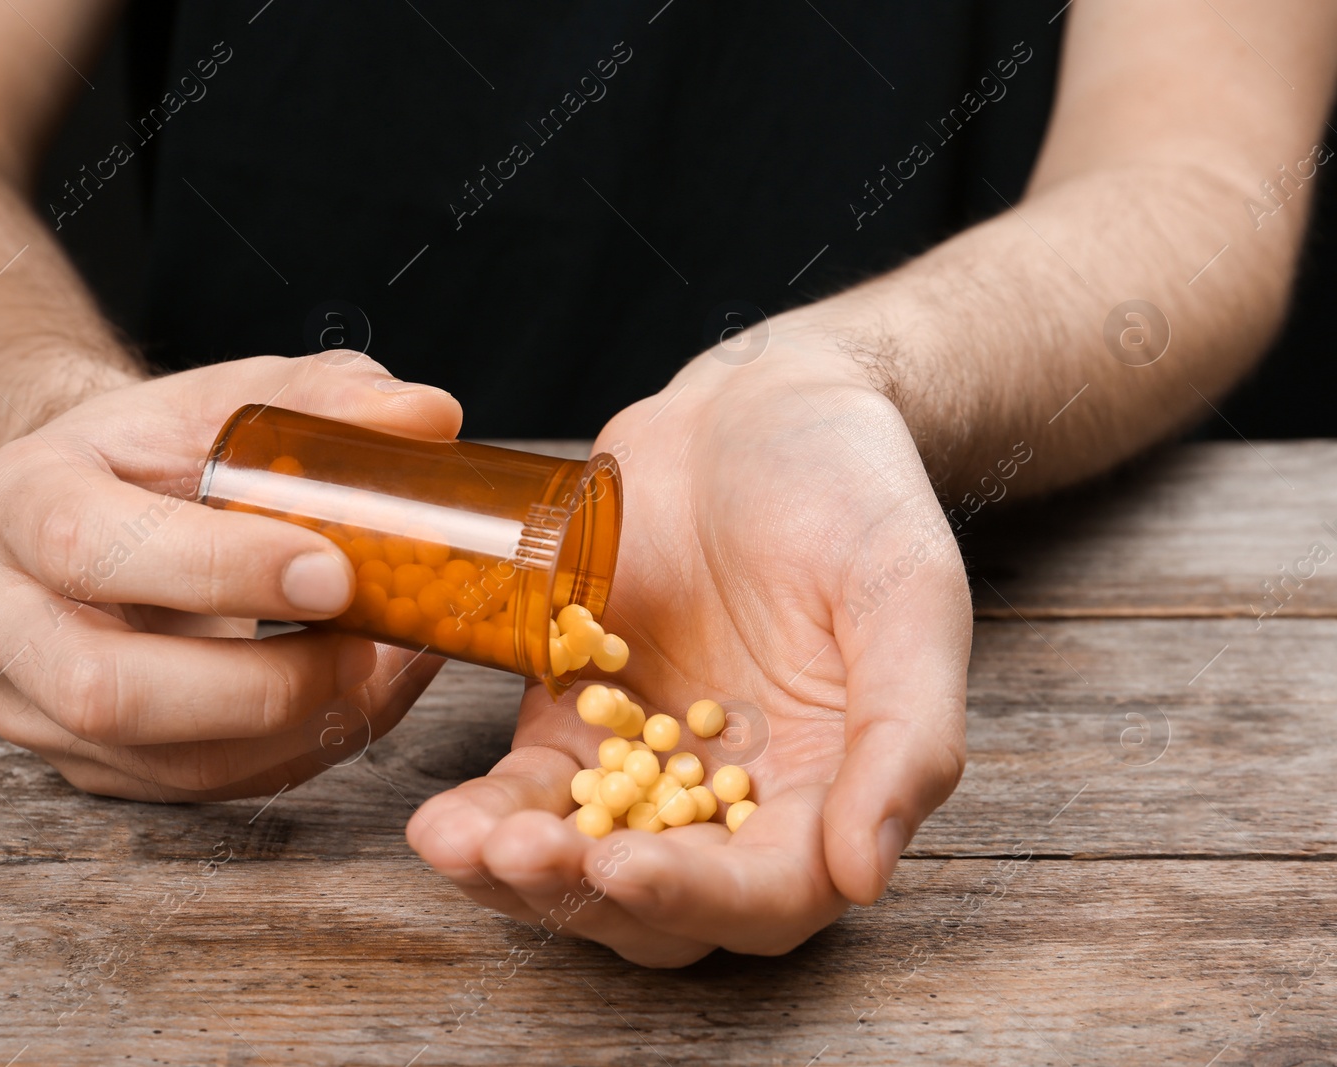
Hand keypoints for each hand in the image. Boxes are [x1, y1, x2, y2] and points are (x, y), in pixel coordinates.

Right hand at [0, 354, 460, 799]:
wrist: (104, 501)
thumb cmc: (168, 448)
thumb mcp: (231, 396)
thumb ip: (325, 398)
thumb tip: (431, 418)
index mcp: (19, 498)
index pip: (85, 545)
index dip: (215, 568)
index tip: (334, 571)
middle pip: (104, 688)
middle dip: (258, 684)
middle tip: (366, 647)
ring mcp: (34, 703)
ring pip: (162, 761)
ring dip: (292, 730)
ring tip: (375, 669)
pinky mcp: (89, 763)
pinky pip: (199, 788)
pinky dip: (295, 752)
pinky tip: (353, 700)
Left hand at [407, 326, 970, 965]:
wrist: (761, 410)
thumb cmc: (855, 496)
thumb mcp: (908, 598)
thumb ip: (904, 736)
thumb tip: (864, 875)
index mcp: (827, 794)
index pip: (768, 894)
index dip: (698, 897)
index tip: (623, 868)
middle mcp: (734, 803)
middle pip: (659, 906)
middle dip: (583, 897)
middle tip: (518, 859)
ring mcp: (647, 765)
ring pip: (580, 863)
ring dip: (517, 873)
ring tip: (456, 846)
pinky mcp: (574, 719)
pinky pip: (527, 789)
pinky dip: (486, 812)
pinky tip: (440, 818)